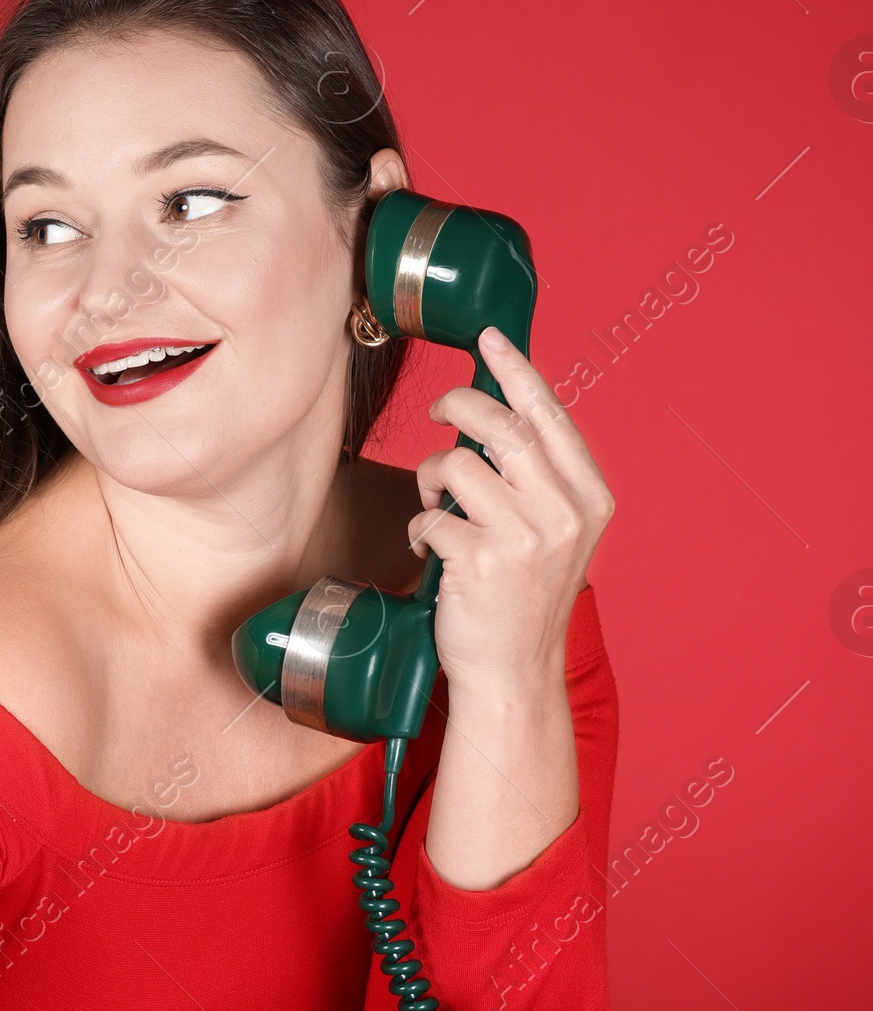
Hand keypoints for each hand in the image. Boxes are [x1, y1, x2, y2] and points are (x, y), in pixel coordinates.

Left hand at [410, 327, 613, 702]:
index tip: (490, 337)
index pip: (550, 415)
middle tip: (434, 413)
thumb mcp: (556, 532)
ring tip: (436, 506)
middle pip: (501, 425)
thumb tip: (496, 409)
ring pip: (457, 463)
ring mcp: (527, 538)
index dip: (516, 370)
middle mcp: (565, 513)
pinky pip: (430, 515)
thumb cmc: (525, 596)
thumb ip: (539, 476)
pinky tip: (434, 553)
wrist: (514, 673)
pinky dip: (421, 529)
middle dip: (457, 404)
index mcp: (590, 498)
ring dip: (431, 479)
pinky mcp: (483, 563)